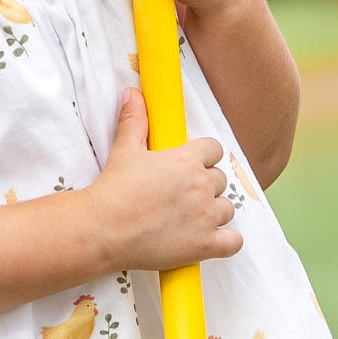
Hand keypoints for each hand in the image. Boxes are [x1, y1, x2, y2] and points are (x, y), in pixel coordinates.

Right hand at [86, 89, 241, 271]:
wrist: (103, 228)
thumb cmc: (114, 190)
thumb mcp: (125, 149)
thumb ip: (135, 120)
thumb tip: (133, 94)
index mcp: (186, 160)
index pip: (214, 149)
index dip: (203, 157)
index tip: (191, 166)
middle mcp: (201, 186)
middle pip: (220, 179)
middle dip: (205, 185)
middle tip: (183, 195)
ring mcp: (206, 217)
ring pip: (227, 208)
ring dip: (214, 211)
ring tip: (191, 217)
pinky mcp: (205, 244)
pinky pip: (233, 242)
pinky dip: (226, 241)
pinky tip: (210, 238)